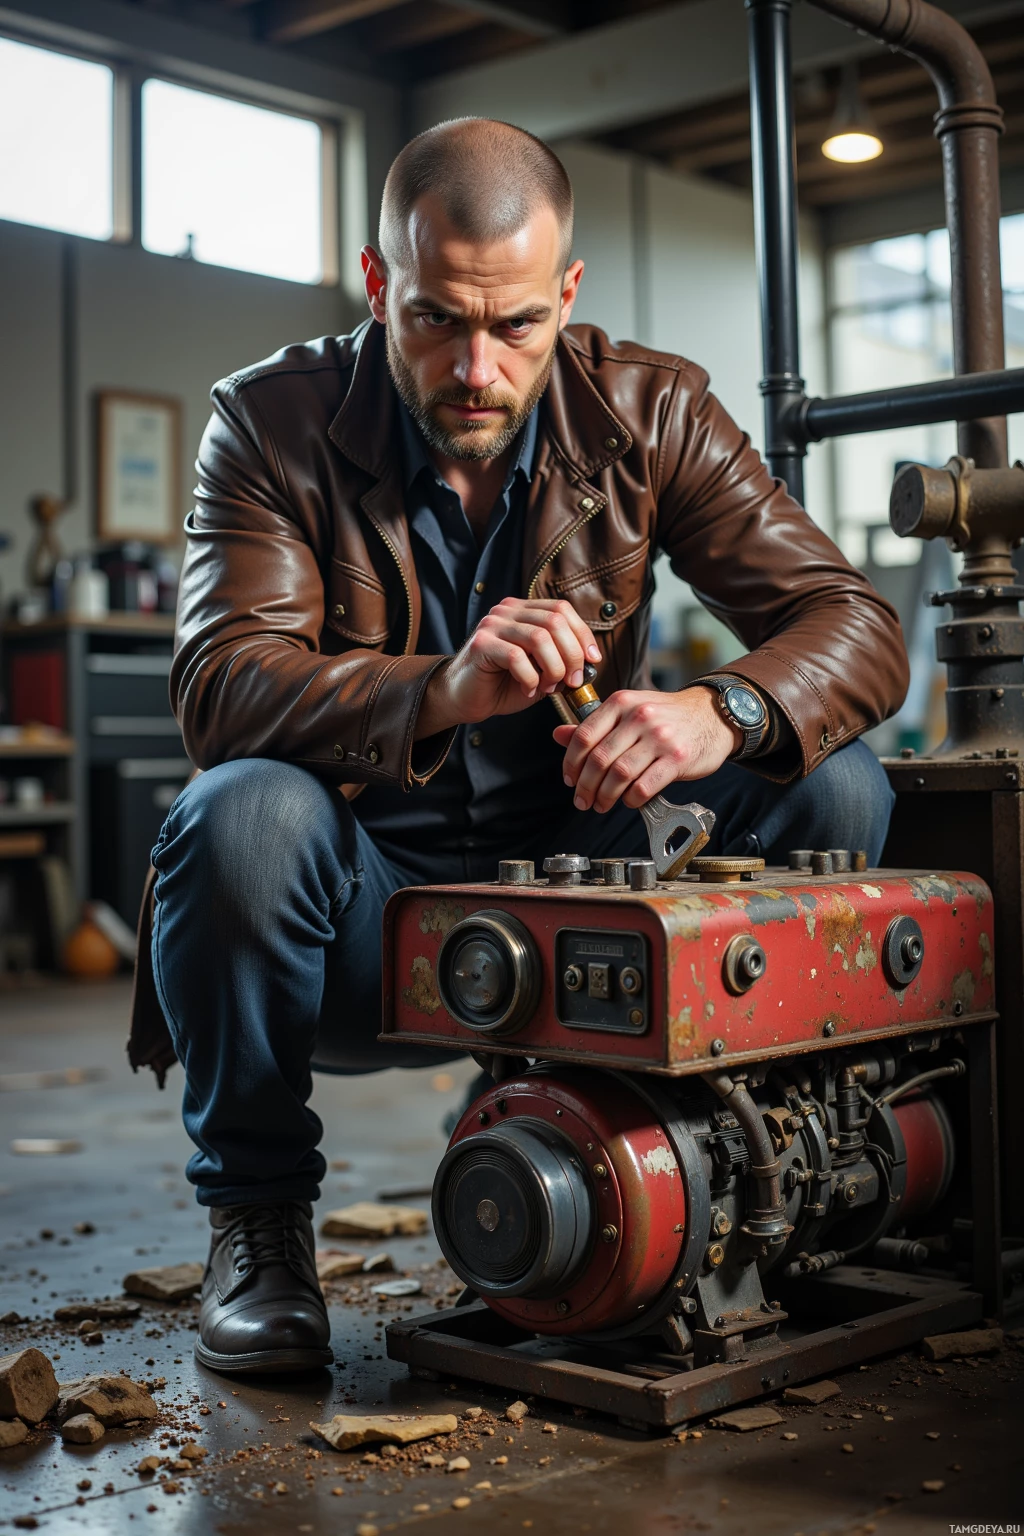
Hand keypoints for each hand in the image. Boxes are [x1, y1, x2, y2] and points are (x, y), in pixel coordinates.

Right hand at [417, 598, 601, 736]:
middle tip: (572, 682)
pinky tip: (528, 690)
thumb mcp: (541, 669)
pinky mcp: (481, 644)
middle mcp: (508, 610)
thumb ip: (561, 659)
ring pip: (539, 638)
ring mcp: (493, 625)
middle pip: (555, 621)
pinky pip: (517, 657)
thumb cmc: (504, 684)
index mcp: (523, 610)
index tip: (592, 661)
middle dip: (572, 655)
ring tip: (548, 687)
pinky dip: (530, 678)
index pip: (562, 609)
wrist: (465, 699)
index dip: (583, 634)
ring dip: (553, 668)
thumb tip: (590, 662)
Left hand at [554, 686, 741, 812]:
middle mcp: (639, 716)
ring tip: (601, 804)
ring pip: (619, 775)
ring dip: (605, 796)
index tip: (569, 779)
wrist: (712, 715)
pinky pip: (644, 786)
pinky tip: (628, 801)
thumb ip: (594, 725)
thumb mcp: (628, 711)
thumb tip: (558, 736)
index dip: (571, 763)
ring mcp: (660, 737)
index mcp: (622, 702)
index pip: (584, 735)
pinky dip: (631, 799)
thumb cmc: (666, 716)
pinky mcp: (678, 758)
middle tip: (582, 801)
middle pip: (599, 759)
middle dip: (585, 786)